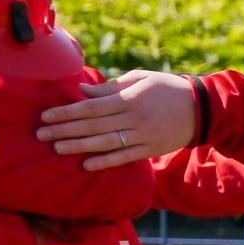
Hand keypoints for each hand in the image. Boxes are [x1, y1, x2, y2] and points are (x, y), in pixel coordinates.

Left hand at [35, 69, 194, 168]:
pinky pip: (124, 157)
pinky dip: (105, 162)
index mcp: (129, 99)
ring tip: (56, 148)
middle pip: (93, 126)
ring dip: (79, 146)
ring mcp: (142, 136)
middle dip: (65, 130)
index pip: (91, 107)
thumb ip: (110, 87)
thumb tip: (82, 91)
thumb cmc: (166, 89)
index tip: (46, 116)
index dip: (67, 112)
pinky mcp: (149, 150)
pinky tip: (86, 165)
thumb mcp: (140, 79)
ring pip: (105, 143)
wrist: (202, 109)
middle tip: (41, 134)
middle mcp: (133, 118)